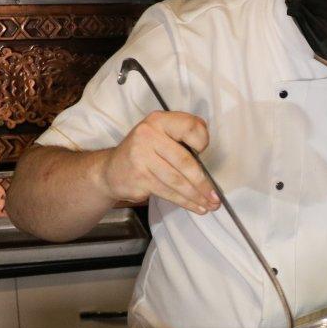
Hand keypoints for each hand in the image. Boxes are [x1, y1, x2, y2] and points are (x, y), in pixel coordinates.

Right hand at [97, 110, 220, 213]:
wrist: (111, 169)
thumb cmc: (145, 152)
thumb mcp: (161, 134)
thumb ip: (183, 135)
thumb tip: (207, 152)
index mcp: (159, 121)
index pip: (189, 126)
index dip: (202, 139)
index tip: (205, 152)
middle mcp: (148, 135)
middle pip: (184, 161)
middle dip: (203, 182)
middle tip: (215, 196)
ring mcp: (141, 157)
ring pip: (177, 180)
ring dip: (196, 195)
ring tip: (209, 205)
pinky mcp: (139, 178)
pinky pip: (168, 192)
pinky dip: (184, 202)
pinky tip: (196, 206)